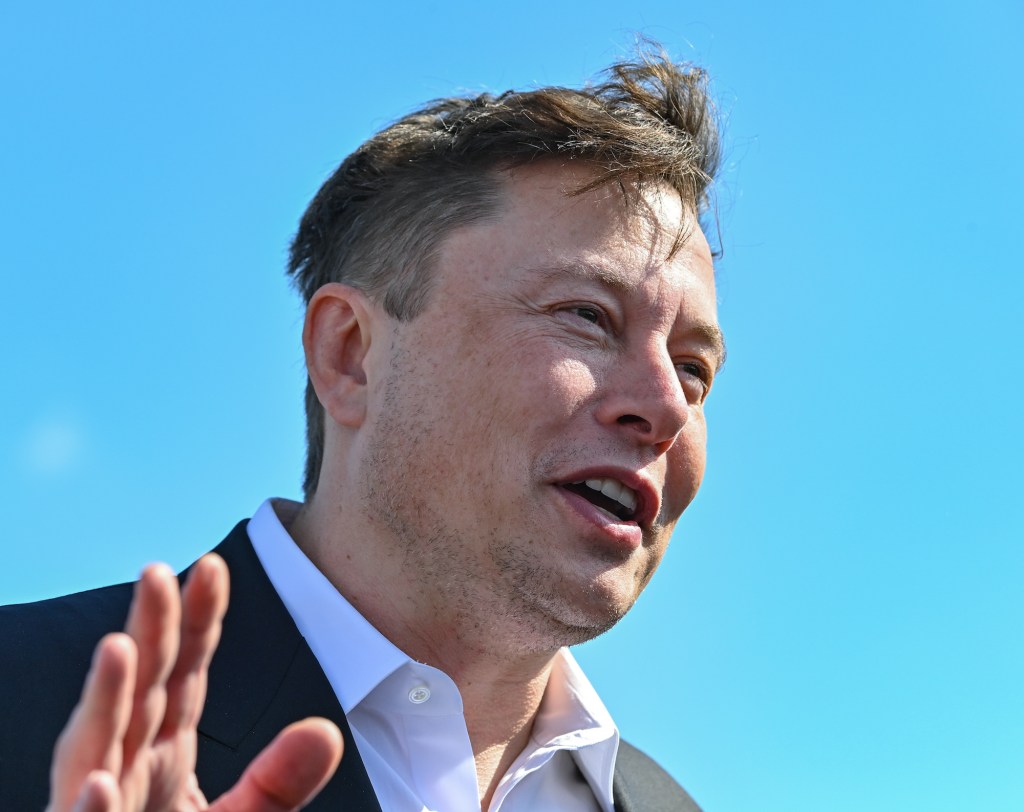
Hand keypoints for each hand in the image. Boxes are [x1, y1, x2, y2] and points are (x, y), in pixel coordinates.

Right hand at [47, 555, 343, 811]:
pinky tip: (99, 781)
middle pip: (142, 687)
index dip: (197, 620)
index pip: (183, 670)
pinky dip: (88, 807)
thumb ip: (279, 779)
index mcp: (163, 747)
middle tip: (156, 572)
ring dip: (106, 698)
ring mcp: (103, 802)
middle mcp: (128, 763)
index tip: (212, 567)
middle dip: (149, 631)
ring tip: (117, 649)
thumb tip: (326, 732)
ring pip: (98, 745)